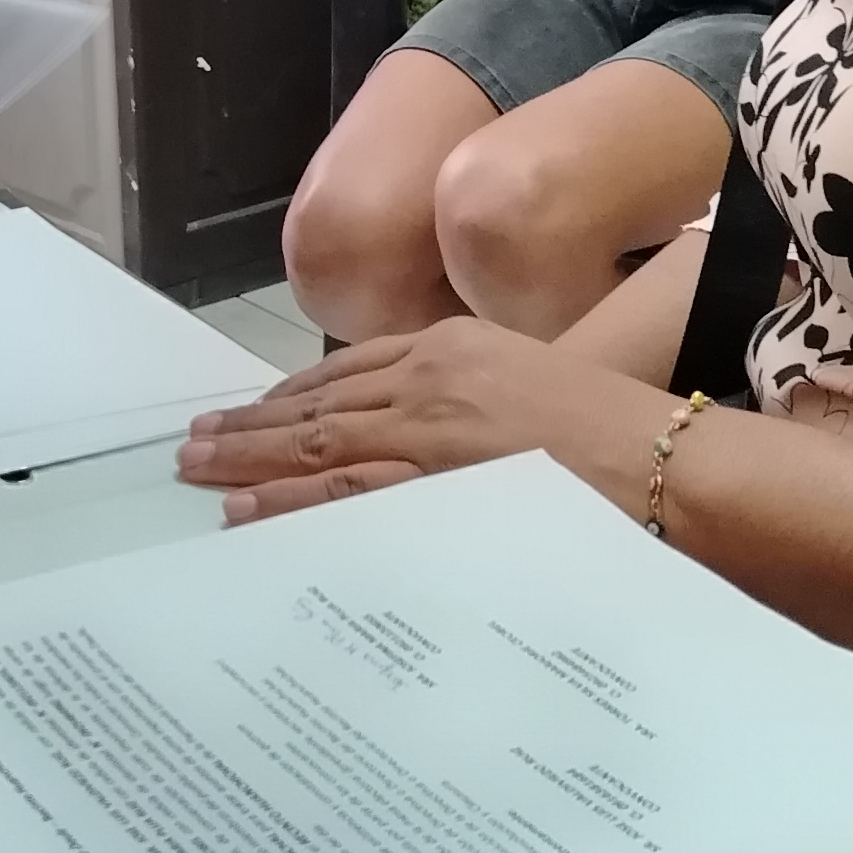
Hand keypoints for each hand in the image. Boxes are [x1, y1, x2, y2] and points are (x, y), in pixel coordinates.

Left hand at [176, 320, 615, 523]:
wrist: (660, 462)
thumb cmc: (613, 431)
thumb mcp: (529, 387)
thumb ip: (469, 400)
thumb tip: (429, 437)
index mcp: (451, 345)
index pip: (347, 371)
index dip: (290, 396)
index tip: (252, 415)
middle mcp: (427, 379)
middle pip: (316, 405)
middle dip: (250, 426)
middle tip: (191, 442)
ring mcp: (427, 431)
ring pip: (316, 446)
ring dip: (250, 458)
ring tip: (196, 469)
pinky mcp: (434, 483)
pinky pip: (343, 495)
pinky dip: (288, 501)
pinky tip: (244, 507)